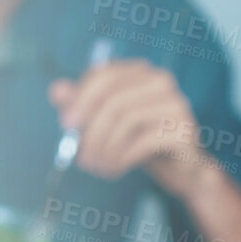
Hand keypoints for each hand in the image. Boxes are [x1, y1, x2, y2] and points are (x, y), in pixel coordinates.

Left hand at [48, 59, 216, 197]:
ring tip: (97, 166)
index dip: (81, 100)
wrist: (181, 167)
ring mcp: (176, 103)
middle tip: (80, 155)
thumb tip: (56, 90)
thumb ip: (82, 104)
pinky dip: (122, 158)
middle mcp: (161, 81)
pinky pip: (143, 142)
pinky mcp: (184, 129)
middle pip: (114, 101)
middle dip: (91, 131)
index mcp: (141, 72)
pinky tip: (115, 169)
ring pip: (126, 121)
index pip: (104, 76)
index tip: (66, 125)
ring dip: (105, 148)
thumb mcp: (108, 121)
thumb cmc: (140, 139)